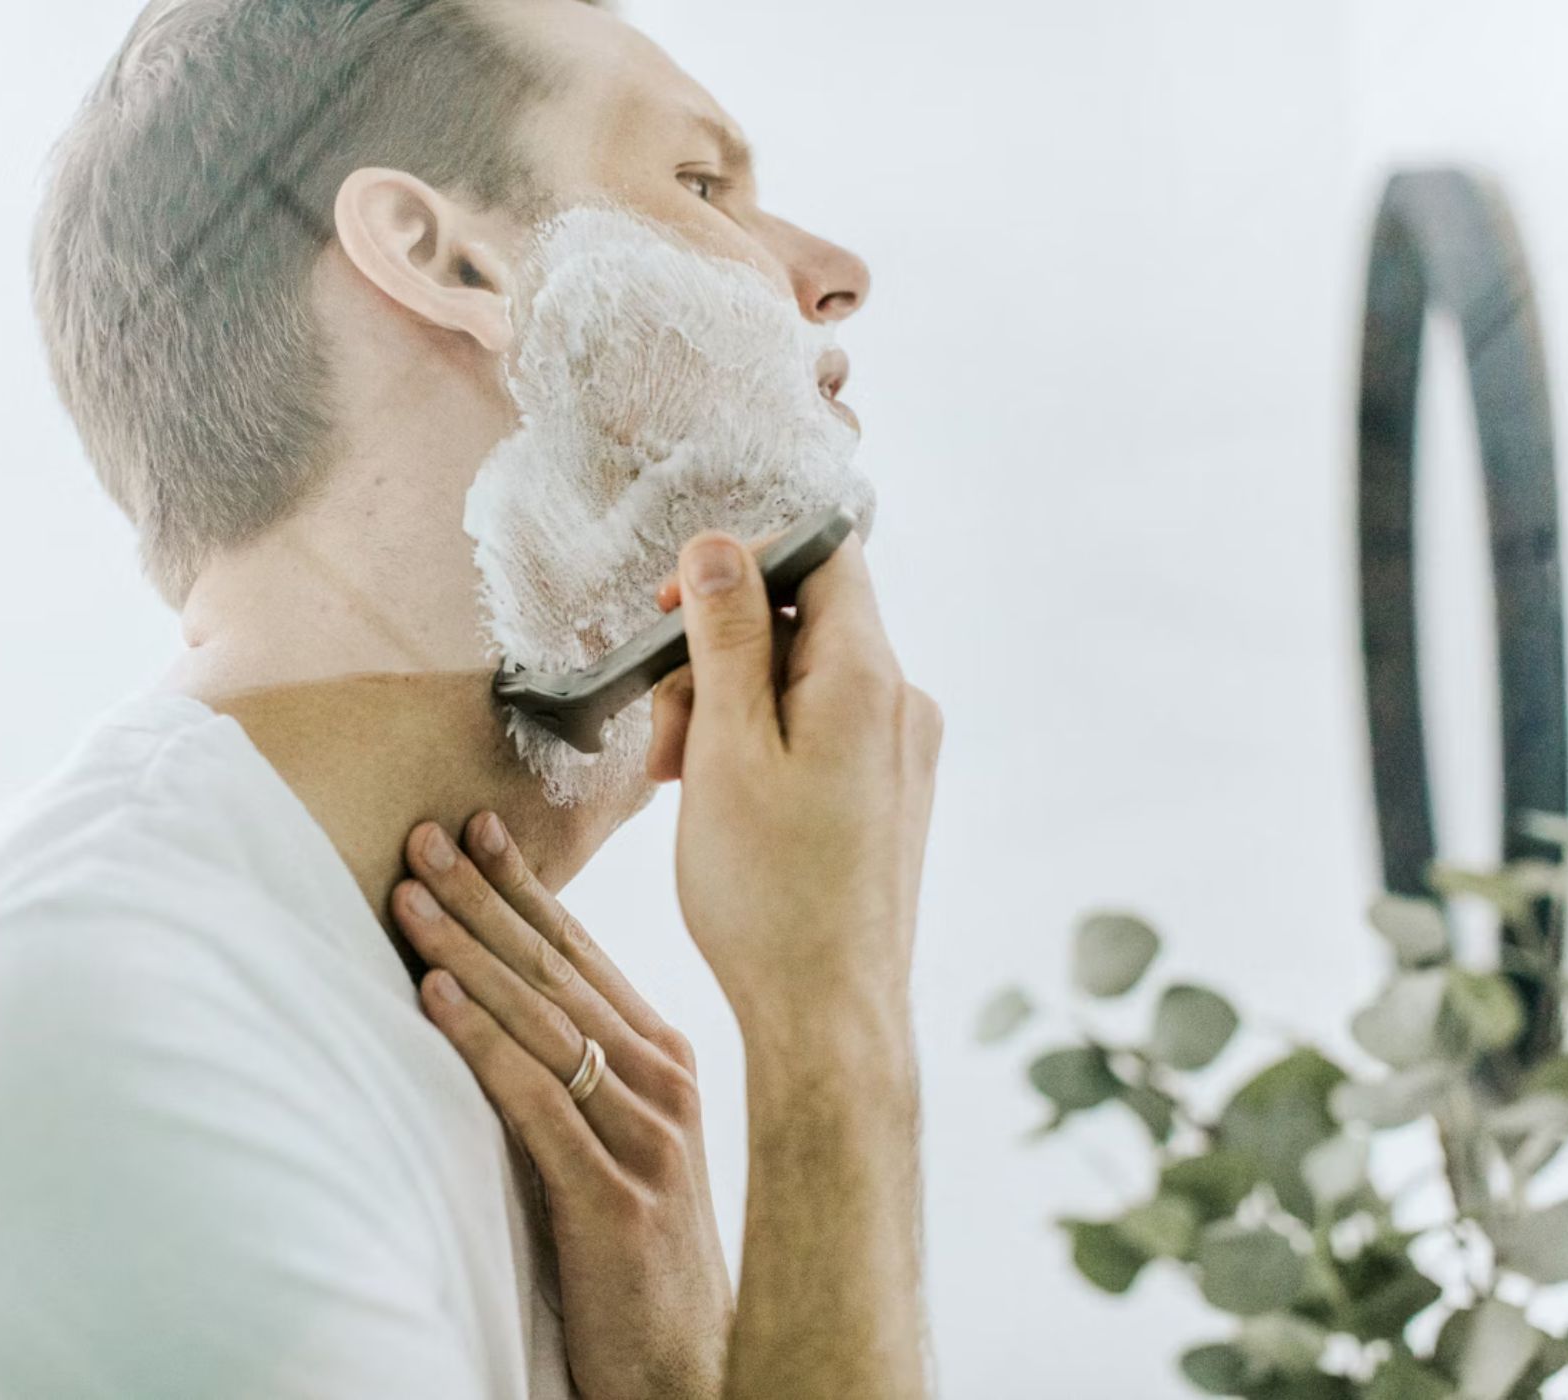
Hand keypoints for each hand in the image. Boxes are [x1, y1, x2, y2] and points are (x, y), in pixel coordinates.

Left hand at [391, 813, 732, 1399]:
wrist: (692, 1371)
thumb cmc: (641, 1258)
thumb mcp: (619, 1148)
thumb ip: (577, 1077)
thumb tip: (500, 1009)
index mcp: (666, 1063)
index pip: (582, 956)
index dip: (525, 889)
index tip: (477, 826)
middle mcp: (664, 1084)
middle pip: (557, 972)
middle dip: (484, 898)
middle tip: (423, 837)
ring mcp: (647, 1139)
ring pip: (542, 1022)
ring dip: (467, 952)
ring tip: (410, 897)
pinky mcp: (615, 1199)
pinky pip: (535, 1100)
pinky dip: (479, 1041)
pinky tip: (432, 997)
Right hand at [654, 529, 941, 1043]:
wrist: (827, 1014)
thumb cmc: (768, 893)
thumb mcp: (726, 747)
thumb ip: (726, 637)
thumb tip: (718, 546)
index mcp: (867, 678)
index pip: (821, 553)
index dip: (741, 562)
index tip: (672, 611)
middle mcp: (900, 703)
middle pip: (799, 622)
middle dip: (716, 658)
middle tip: (667, 737)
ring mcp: (899, 751)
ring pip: (799, 682)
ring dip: (727, 710)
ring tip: (684, 782)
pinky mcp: (885, 793)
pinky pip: (817, 733)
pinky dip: (759, 748)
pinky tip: (722, 804)